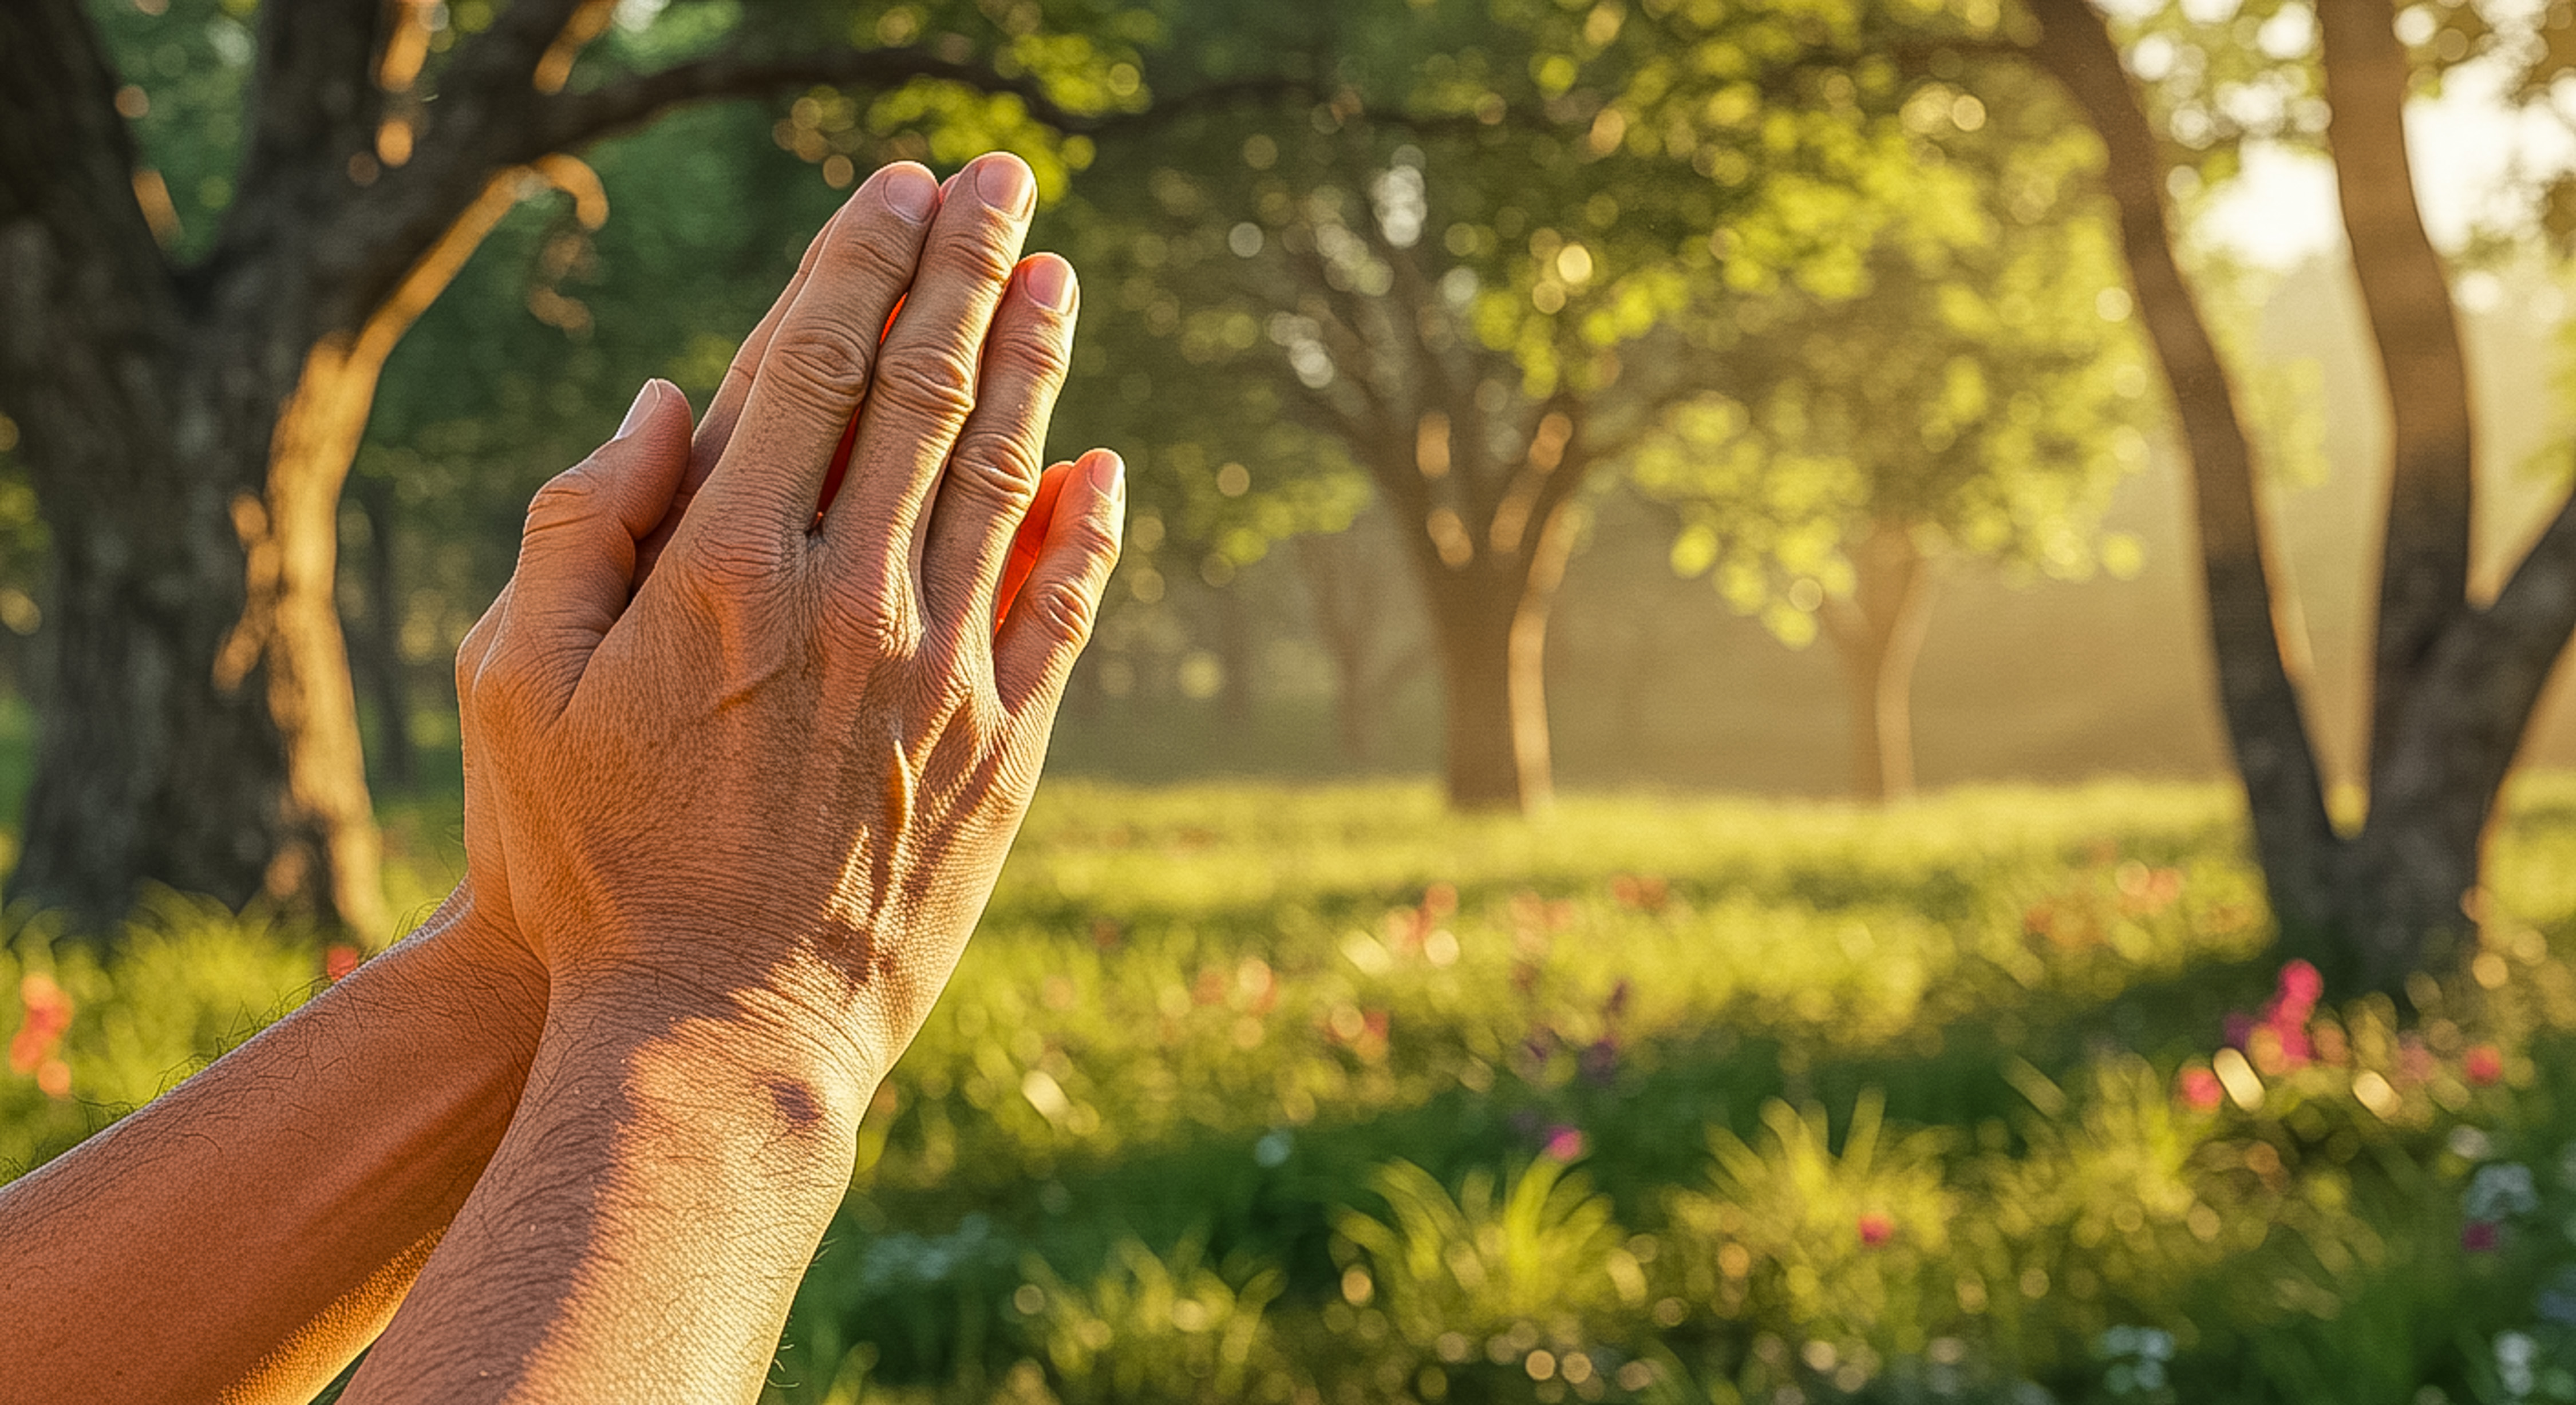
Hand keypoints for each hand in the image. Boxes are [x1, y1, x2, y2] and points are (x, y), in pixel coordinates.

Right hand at [452, 153, 1120, 1103]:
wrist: (712, 1037)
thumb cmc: (588, 868)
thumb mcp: (513, 692)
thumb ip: (578, 530)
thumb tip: (668, 401)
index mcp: (729, 571)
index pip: (816, 366)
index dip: (864, 260)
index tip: (900, 189)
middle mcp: (854, 604)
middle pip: (930, 395)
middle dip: (972, 271)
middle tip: (1006, 183)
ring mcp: (942, 679)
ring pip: (1010, 482)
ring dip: (1040, 367)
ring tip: (1061, 278)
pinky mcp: (1000, 755)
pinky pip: (1061, 616)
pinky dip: (1087, 533)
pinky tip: (1105, 468)